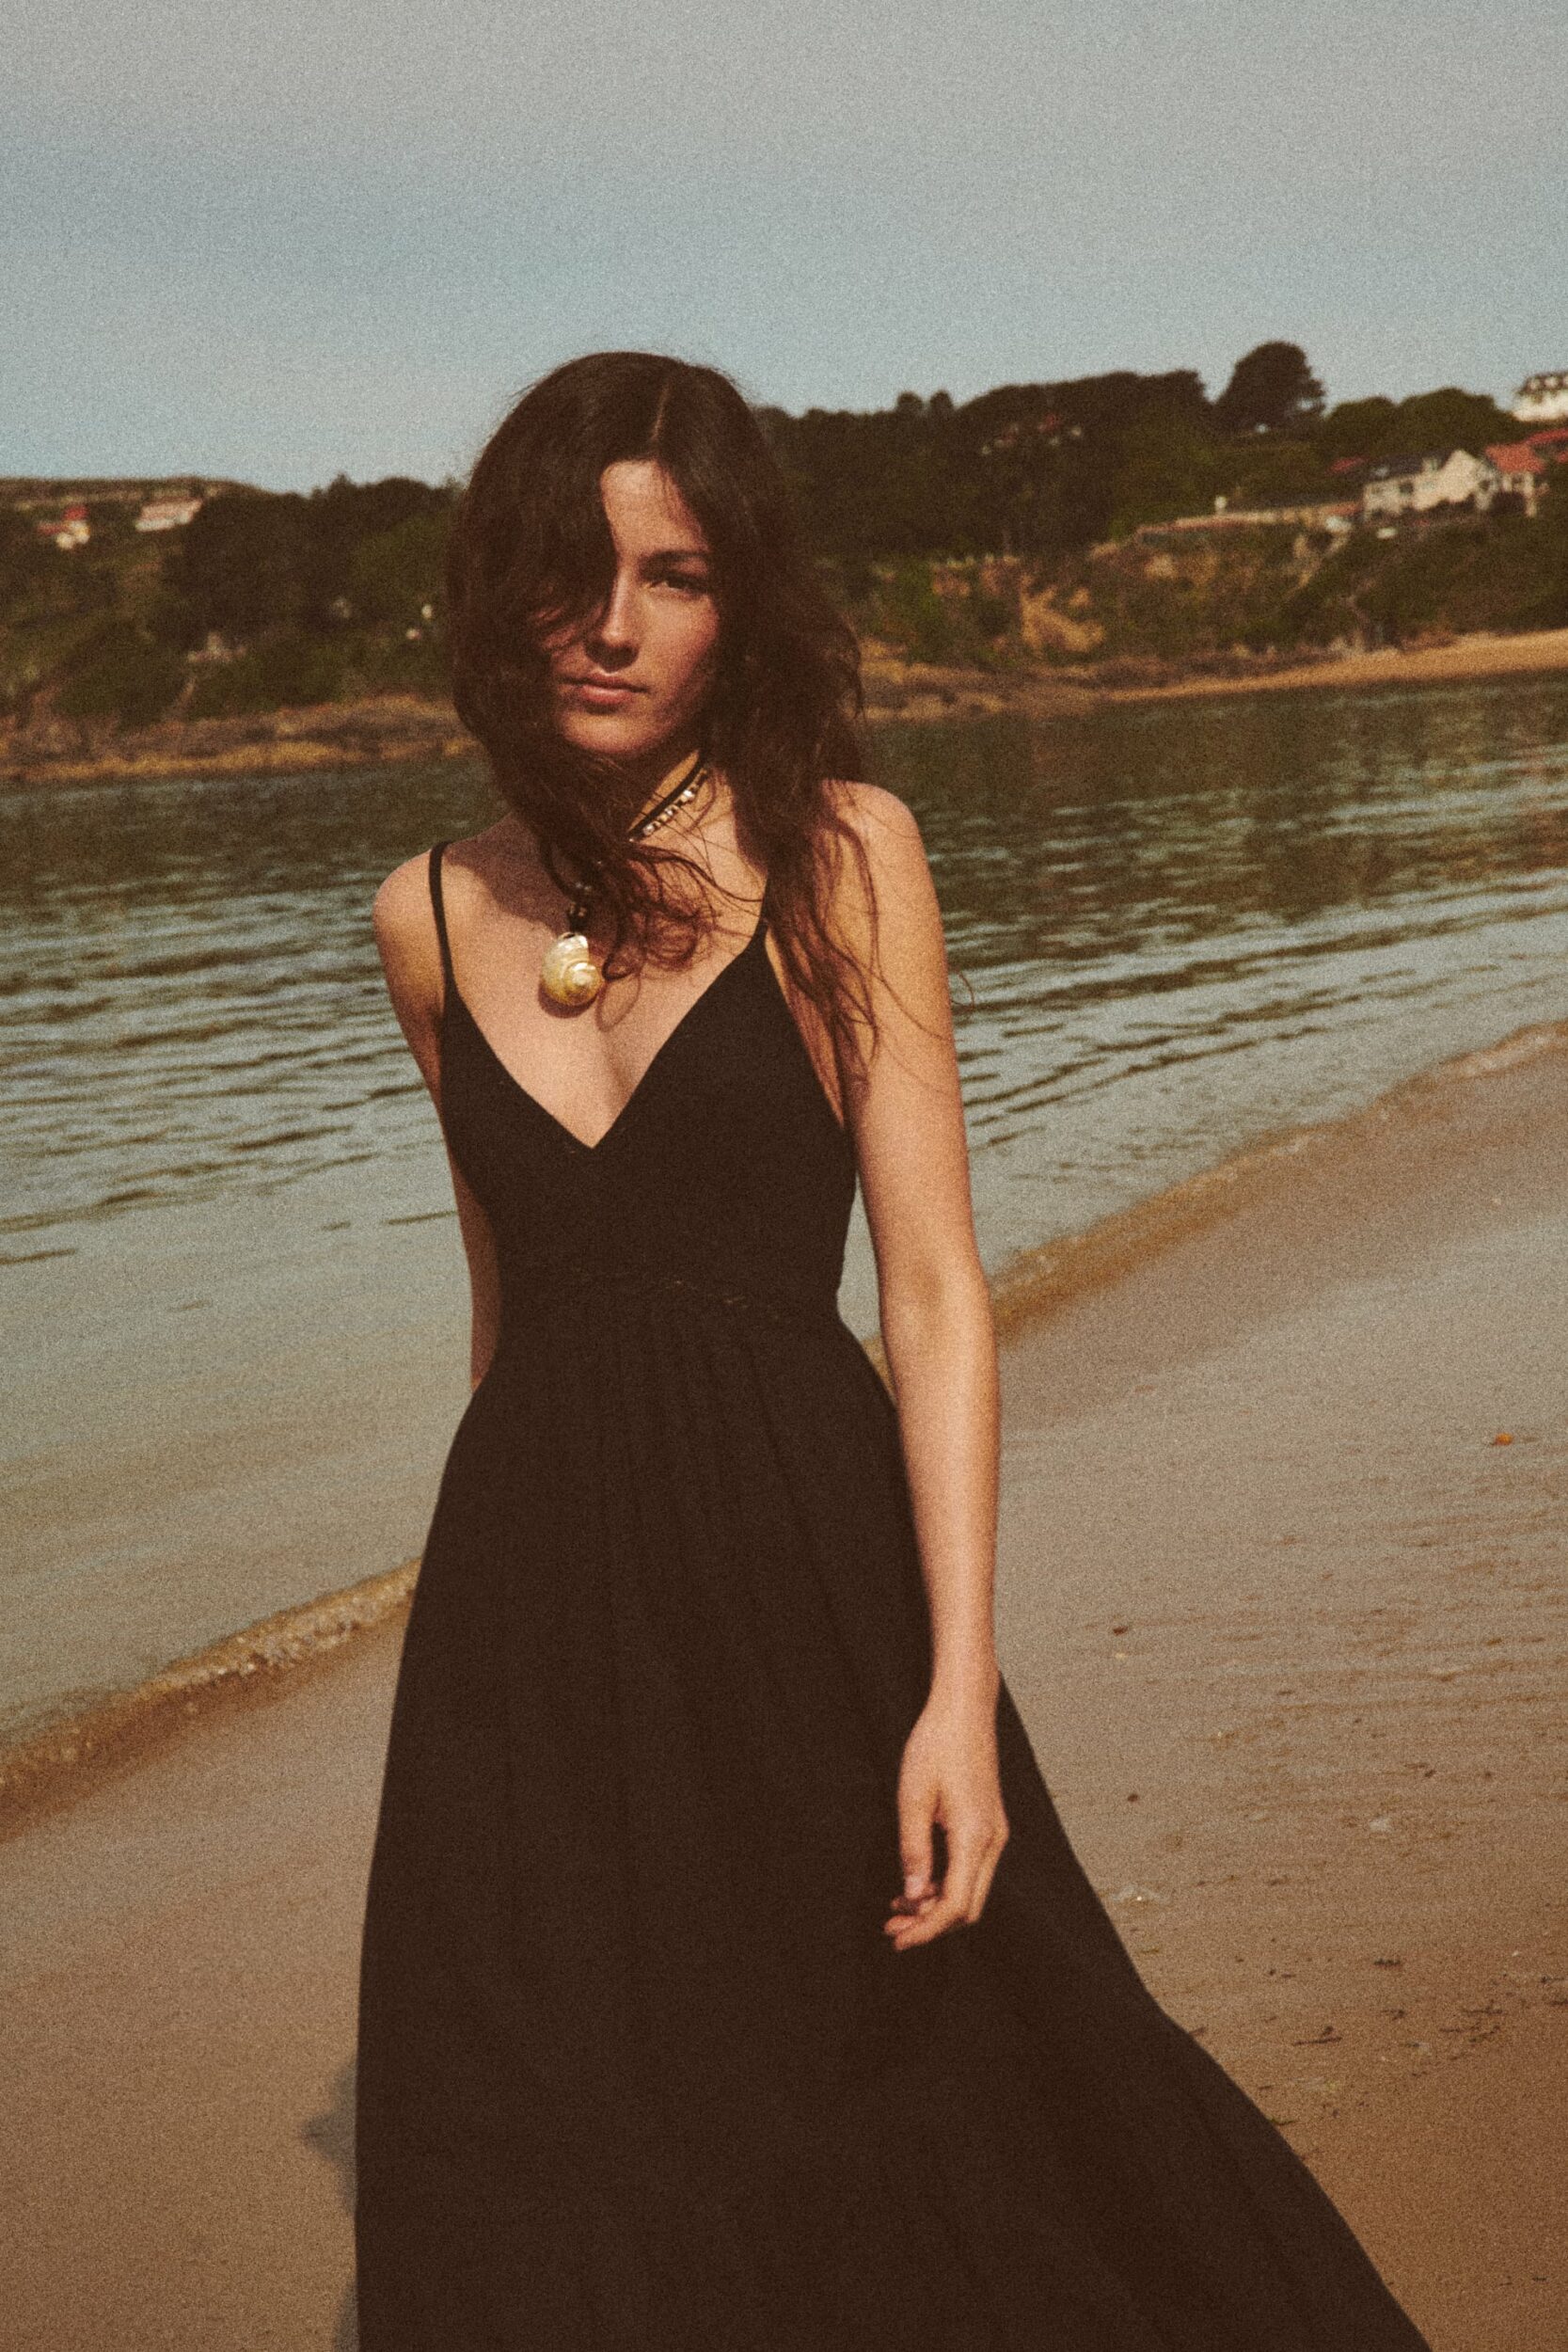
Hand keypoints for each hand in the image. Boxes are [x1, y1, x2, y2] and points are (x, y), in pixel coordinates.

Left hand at [884, 1684, 1008, 1950]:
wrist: (965, 1708)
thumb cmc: (936, 1745)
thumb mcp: (912, 1797)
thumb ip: (913, 1850)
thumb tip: (911, 1896)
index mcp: (975, 1837)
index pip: (955, 1905)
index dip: (926, 1929)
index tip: (897, 1939)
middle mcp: (993, 1841)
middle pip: (968, 1907)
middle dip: (931, 1924)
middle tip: (892, 1928)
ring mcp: (995, 1833)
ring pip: (971, 1890)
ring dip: (936, 1905)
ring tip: (896, 1906)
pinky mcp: (989, 1824)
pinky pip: (971, 1869)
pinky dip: (945, 1884)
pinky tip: (916, 1881)